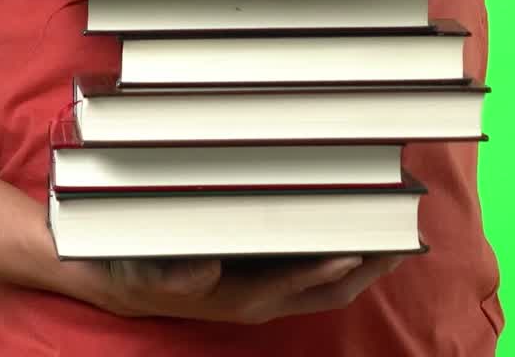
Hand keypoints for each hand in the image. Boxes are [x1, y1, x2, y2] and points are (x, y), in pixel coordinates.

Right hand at [68, 251, 404, 323]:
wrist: (109, 274)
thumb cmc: (132, 265)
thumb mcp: (140, 267)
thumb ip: (169, 273)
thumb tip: (203, 273)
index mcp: (237, 295)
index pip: (297, 285)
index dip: (331, 269)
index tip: (363, 247)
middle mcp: (257, 294)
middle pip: (327, 286)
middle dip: (367, 263)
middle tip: (405, 233)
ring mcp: (260, 284)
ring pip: (324, 277)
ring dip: (360, 255)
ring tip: (392, 224)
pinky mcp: (256, 270)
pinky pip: (308, 264)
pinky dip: (336, 247)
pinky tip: (349, 219)